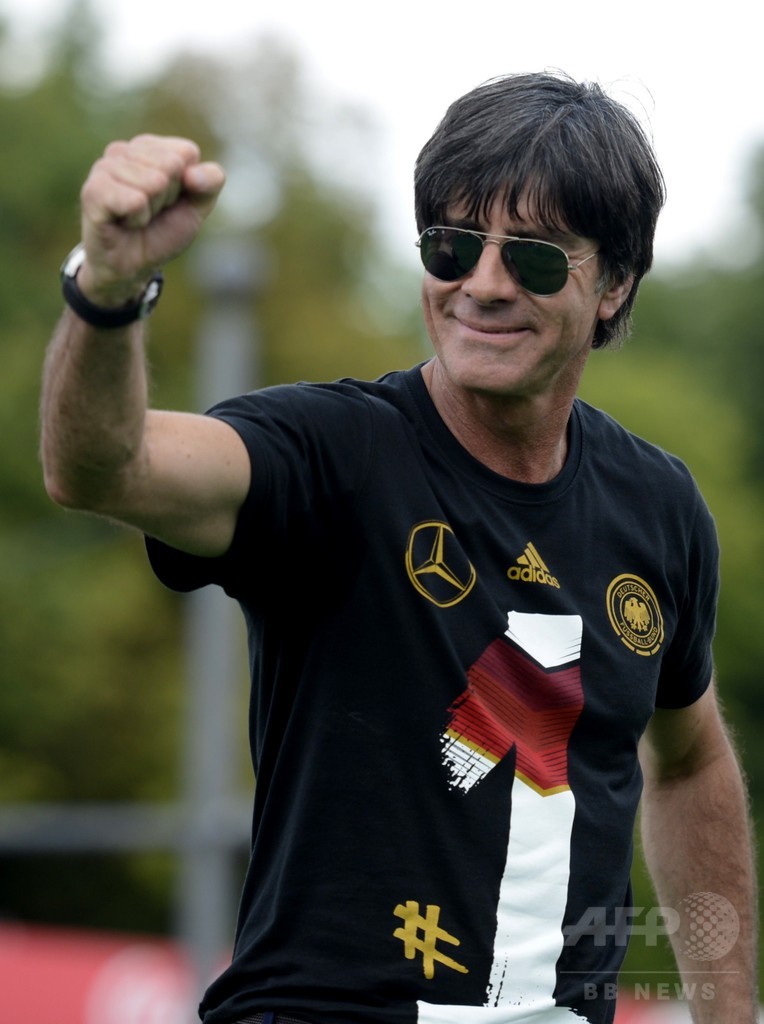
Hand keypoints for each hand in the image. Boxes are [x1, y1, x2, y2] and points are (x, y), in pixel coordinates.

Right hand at [77, 134, 225, 306]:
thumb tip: (192, 174)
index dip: (187, 185)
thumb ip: (211, 181)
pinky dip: (137, 220)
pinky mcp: (93, 190)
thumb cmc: (162, 231)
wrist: (133, 266)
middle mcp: (123, 150)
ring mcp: (104, 167)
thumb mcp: (197, 206)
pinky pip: (135, 201)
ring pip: (154, 182)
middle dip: (168, 197)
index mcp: (149, 147)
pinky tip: (123, 222)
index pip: (186, 152)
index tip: (169, 201)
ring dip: (151, 211)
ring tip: (135, 218)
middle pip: (171, 165)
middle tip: (151, 212)